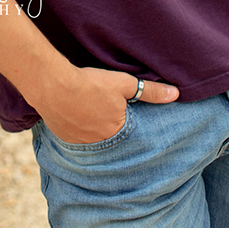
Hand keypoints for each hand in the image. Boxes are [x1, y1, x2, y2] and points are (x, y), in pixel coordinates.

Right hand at [35, 65, 178, 144]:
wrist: (53, 86)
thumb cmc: (89, 84)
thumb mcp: (123, 84)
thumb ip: (149, 91)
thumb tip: (175, 94)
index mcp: (117, 132)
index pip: (131, 135)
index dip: (130, 125)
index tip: (126, 116)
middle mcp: (100, 144)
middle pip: (112, 138)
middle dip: (112, 128)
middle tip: (106, 114)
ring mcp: (81, 144)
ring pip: (93, 139)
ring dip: (95, 129)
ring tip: (92, 114)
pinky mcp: (65, 139)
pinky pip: (77, 138)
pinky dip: (79, 129)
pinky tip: (77, 116)